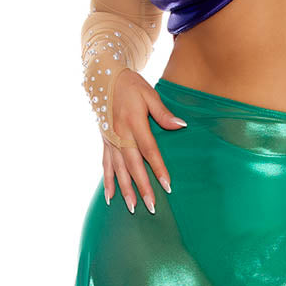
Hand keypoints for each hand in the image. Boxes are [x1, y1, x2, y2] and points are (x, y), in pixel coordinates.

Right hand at [101, 70, 187, 212]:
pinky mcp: (105, 141)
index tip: (167, 186)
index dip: (158, 168)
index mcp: (133, 122)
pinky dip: (108, 181)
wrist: (103, 77)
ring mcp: (110, 139)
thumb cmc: (131, 85)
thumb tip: (181, 126)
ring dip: (125, 189)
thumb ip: (163, 113)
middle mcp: (120, 134)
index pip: (149, 150)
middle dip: (142, 187)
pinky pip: (105, 165)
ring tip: (132, 207)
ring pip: (117, 169)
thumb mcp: (149, 93)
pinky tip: (110, 198)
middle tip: (151, 206)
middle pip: (132, 165)